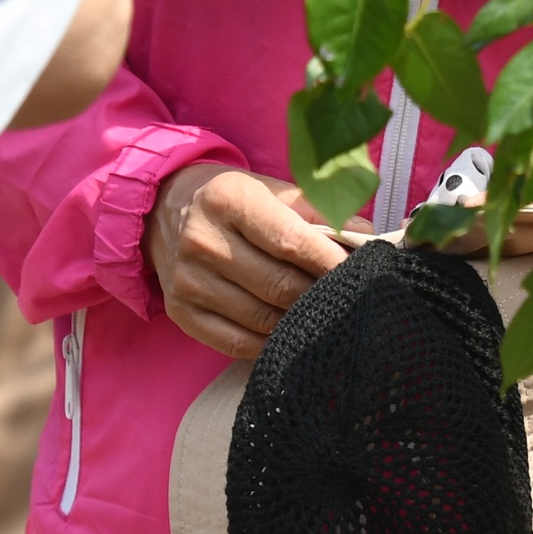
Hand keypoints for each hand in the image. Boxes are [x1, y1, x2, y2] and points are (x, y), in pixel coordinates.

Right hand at [149, 164, 348, 358]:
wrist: (165, 210)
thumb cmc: (233, 200)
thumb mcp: (271, 190)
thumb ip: (319, 212)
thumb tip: (367, 239)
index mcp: (228, 201)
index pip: (290, 242)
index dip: (330, 262)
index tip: (362, 273)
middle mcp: (202, 241)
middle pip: (279, 286)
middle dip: (321, 294)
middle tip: (348, 297)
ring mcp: (188, 281)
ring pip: (262, 319)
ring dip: (301, 321)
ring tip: (324, 314)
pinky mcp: (181, 312)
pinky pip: (236, 343)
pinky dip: (271, 343)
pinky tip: (291, 332)